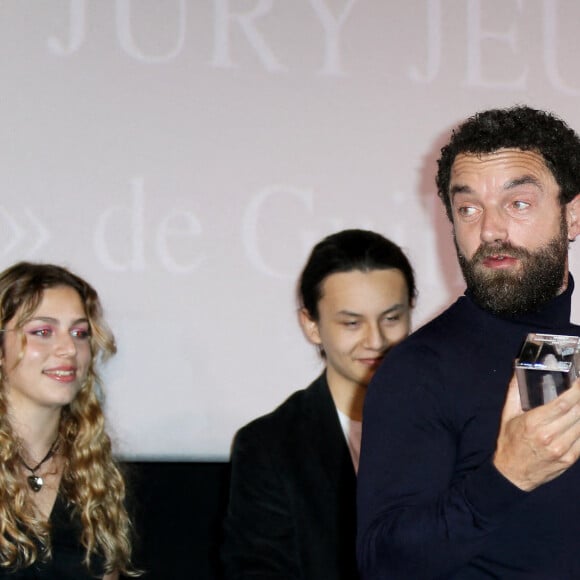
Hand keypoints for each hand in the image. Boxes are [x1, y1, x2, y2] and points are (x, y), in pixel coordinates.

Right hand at [493, 375, 579, 490]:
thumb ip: (515, 392)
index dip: (576, 391)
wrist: (512, 473)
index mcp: (533, 423)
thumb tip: (518, 370)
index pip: (562, 404)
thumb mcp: (508, 415)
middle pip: (577, 413)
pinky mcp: (569, 459)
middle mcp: (549, 436)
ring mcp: (561, 449)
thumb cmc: (510, 441)